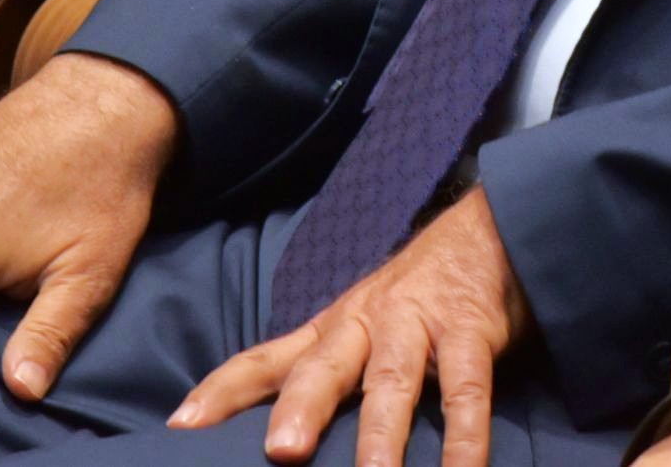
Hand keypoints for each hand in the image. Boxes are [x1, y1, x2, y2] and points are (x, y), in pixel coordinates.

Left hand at [171, 188, 530, 466]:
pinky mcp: (470, 329)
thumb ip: (321, 373)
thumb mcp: (360, 325)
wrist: (490, 227)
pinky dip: (465, 434)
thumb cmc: (419, 293)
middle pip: (324, 367)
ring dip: (381, 431)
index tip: (180, 425)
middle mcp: (367, 323)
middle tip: (280, 454)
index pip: (267, 359)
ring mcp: (419, 323)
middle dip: (301, 409)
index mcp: (332, 328)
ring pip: (393, 380)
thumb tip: (276, 439)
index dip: (224, 391)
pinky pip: (466, 388)